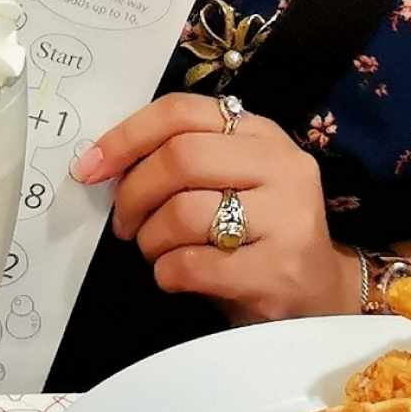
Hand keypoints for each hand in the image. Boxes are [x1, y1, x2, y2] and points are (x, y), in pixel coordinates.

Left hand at [71, 92, 359, 322]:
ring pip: (183, 213)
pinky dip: (168, 273)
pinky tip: (177, 277)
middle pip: (180, 158)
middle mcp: (283, 167)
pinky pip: (193, 265)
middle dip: (134, 195)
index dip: (125, 137)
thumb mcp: (235, 184)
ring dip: (151, 240)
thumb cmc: (259, 240)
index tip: (90, 169)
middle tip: (126, 225)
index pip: (181, 112)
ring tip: (158, 253)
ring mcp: (287, 219)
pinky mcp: (278, 271)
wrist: (320, 298)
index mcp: (263, 135)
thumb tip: (104, 165)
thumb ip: (186, 162)